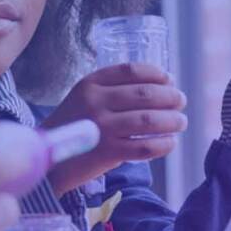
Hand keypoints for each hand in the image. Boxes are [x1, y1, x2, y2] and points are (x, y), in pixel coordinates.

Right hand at [40, 62, 187, 193]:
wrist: (49, 160)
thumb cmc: (74, 127)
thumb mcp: (84, 99)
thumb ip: (112, 91)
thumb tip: (161, 87)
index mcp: (90, 84)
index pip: (131, 71)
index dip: (156, 74)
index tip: (169, 80)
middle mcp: (95, 102)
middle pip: (145, 94)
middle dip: (170, 97)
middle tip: (181, 102)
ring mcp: (102, 128)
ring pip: (149, 120)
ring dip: (172, 120)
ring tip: (180, 122)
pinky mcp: (108, 152)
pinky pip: (145, 146)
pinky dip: (163, 144)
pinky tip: (170, 143)